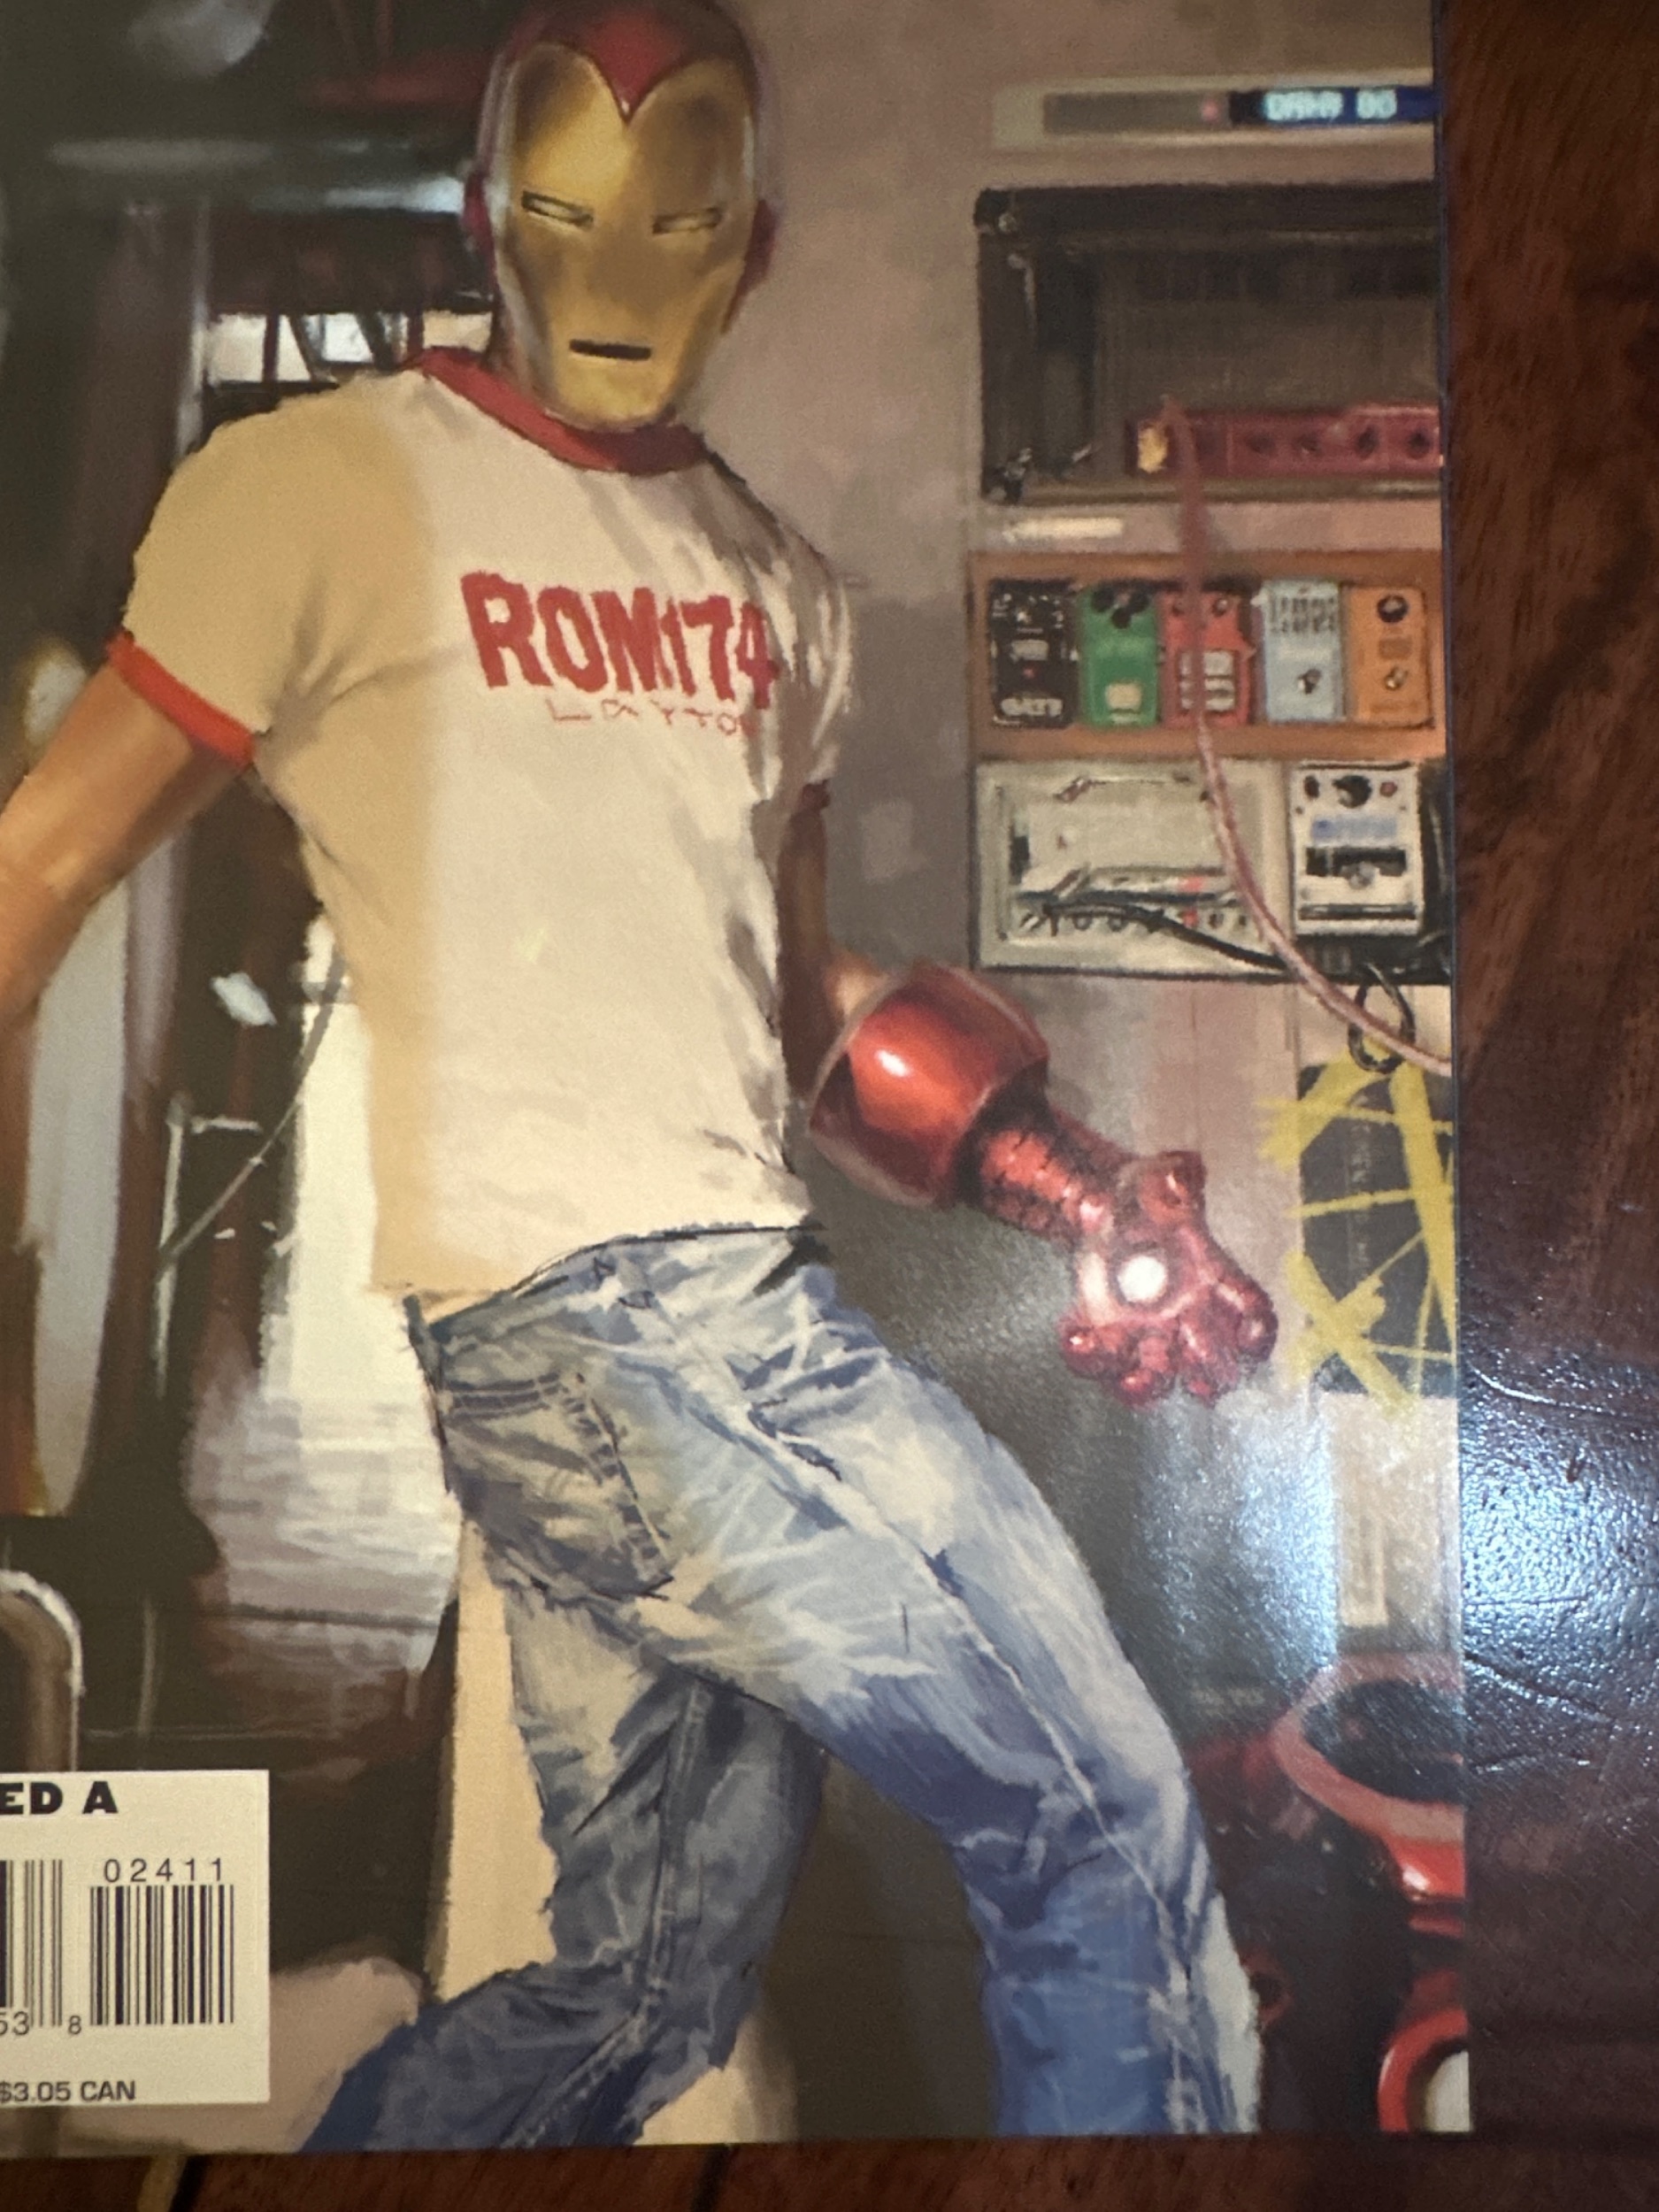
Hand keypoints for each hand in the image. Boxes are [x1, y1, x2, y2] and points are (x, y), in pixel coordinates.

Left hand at [1057, 1152, 1275, 1406]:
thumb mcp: (1165, 1178)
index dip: (1258, 1331)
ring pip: (1155, 1379)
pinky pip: (1102, 1361)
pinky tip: (1073, 1333)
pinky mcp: (1110, 1339)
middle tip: (1198, 1379)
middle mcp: (1188, 1318)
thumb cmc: (1149, 1197)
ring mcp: (1149, 1335)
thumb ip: (1180, 1177)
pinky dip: (1087, 1354)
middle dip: (1208, 1375)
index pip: (1250, 1312)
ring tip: (1128, 1373)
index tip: (1252, 1336)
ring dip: (1141, 1385)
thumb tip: (1186, 1168)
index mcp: (1213, 1281)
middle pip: (1212, 1366)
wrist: (1107, 1209)